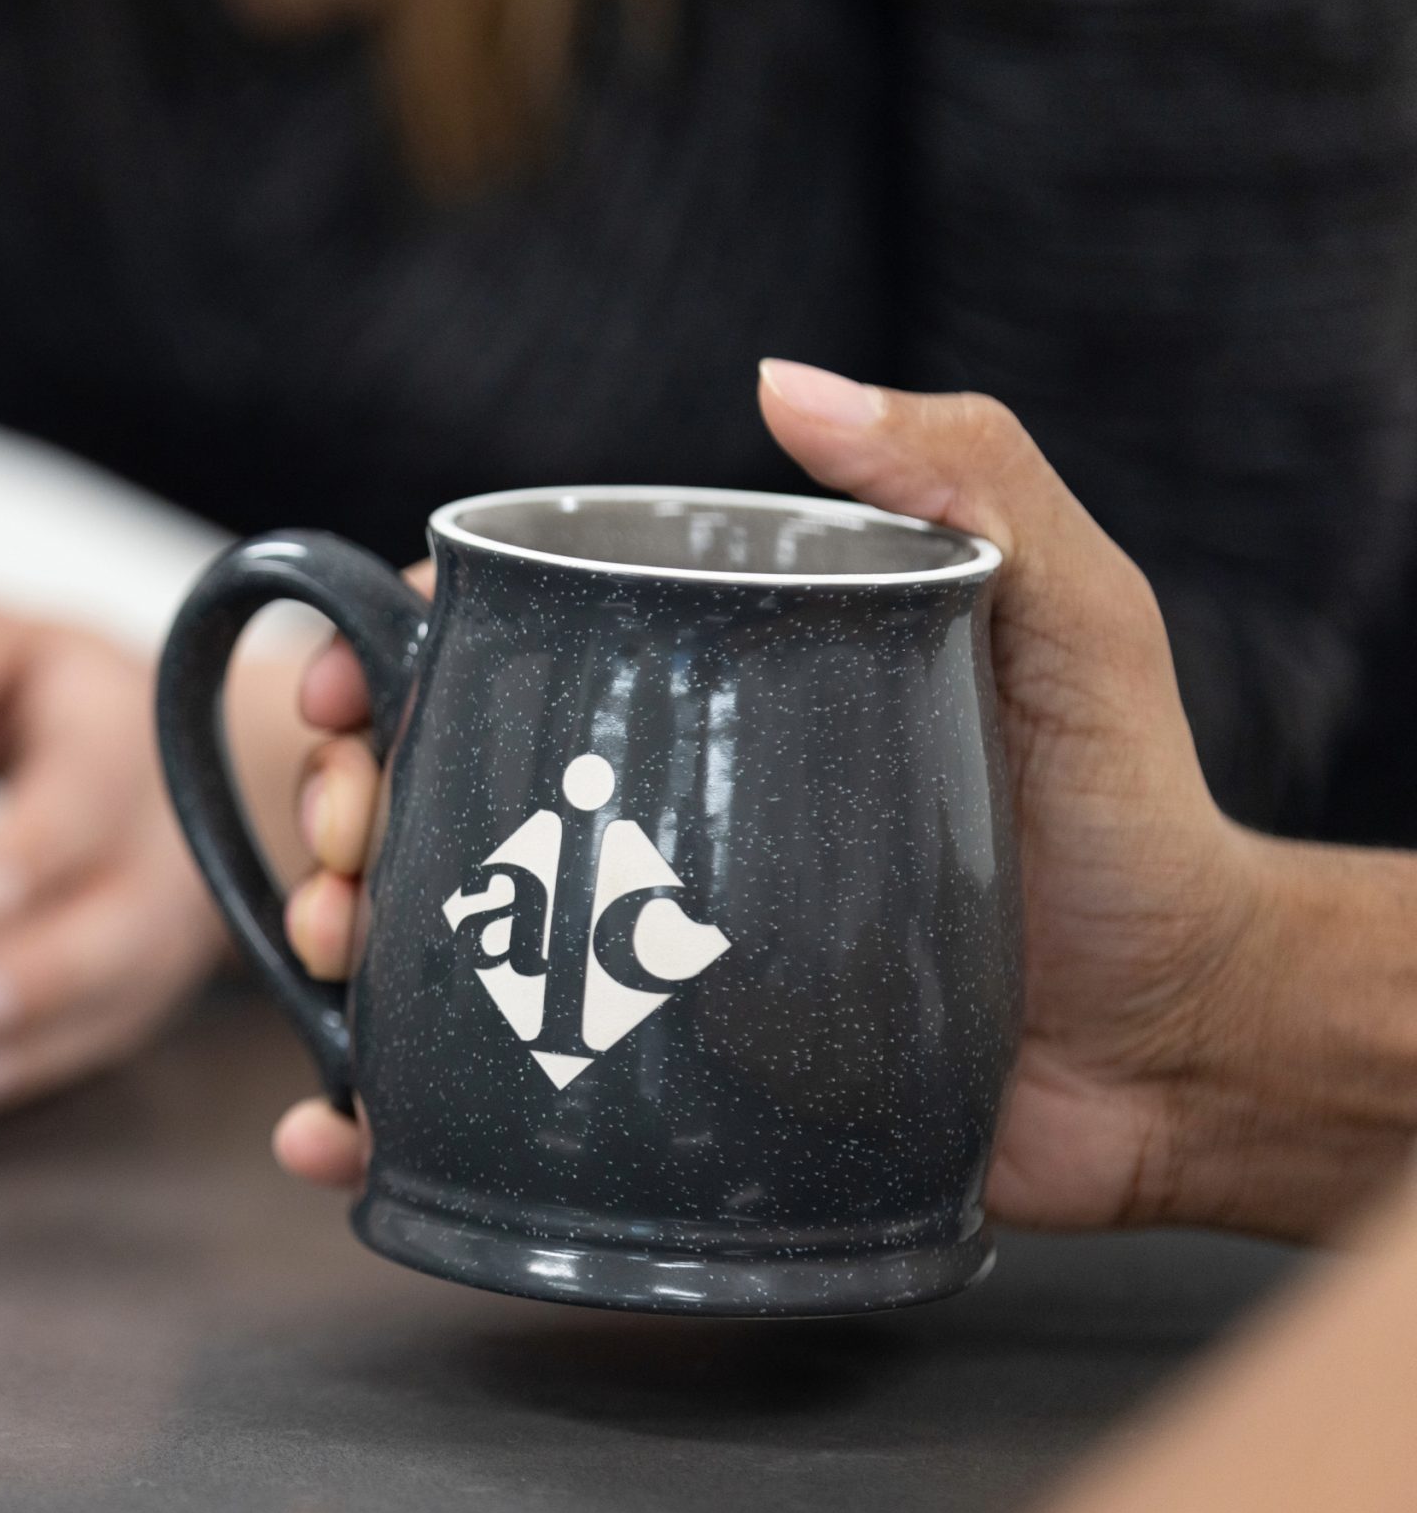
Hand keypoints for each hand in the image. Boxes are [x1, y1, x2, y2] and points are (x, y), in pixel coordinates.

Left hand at [0, 603, 231, 1122]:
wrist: (181, 761)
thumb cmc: (50, 702)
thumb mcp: (5, 651)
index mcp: (113, 736)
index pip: (86, 793)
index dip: (33, 849)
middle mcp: (156, 843)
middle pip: (115, 922)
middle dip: (34, 974)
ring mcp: (158, 929)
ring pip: (109, 999)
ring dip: (20, 1042)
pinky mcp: (139, 991)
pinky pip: (88, 1047)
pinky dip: (15, 1075)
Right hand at [275, 361, 1407, 1242]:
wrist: (1180, 1043)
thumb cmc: (1128, 814)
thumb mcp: (1068, 615)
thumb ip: (963, 474)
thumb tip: (781, 379)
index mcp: (696, 701)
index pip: (494, 652)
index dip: (374, 659)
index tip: (334, 692)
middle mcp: (644, 822)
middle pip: (428, 792)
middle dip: (337, 805)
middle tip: (344, 843)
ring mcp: (635, 959)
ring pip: (430, 941)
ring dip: (333, 946)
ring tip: (340, 965)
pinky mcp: (648, 1085)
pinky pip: (489, 1098)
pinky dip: (385, 1120)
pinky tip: (345, 1134)